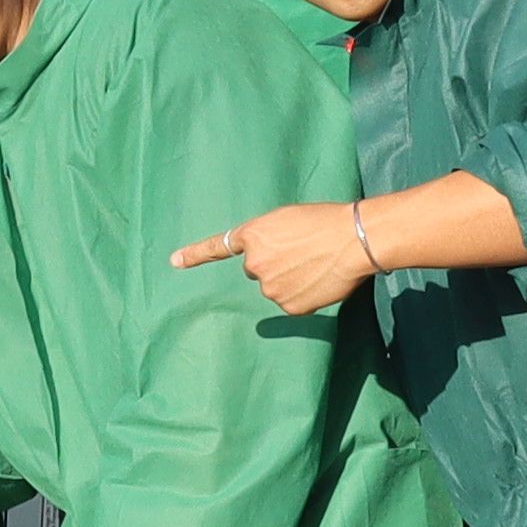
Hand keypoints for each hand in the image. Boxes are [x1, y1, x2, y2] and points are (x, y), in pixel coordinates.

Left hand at [172, 202, 375, 315]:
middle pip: (258, 269)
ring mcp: (270, 288)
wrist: (353, 240)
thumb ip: (269, 238)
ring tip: (315, 264)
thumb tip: (272, 259)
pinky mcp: (288, 307)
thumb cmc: (326, 221)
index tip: (173, 261)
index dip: (194, 254)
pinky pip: (291, 303)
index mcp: (253, 236)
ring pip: (275, 287)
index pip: (219, 246)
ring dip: (290, 280)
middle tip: (303, 252)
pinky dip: (303, 295)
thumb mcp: (288, 219)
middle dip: (274, 263)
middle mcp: (255, 264)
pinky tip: (319, 281)